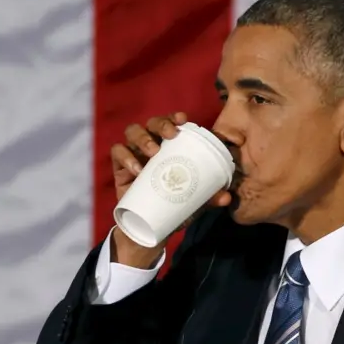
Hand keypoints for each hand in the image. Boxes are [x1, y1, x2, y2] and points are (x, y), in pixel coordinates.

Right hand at [109, 112, 231, 266]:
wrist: (148, 227)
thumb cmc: (173, 205)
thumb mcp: (193, 202)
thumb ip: (209, 197)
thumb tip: (227, 197)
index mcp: (170, 147)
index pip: (172, 123)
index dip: (175, 116)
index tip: (183, 118)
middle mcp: (151, 144)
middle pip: (152, 122)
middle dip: (161, 123)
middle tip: (171, 134)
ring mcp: (134, 153)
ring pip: (132, 131)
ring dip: (143, 138)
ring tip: (153, 153)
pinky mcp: (119, 166)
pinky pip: (117, 152)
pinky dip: (126, 157)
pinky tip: (137, 170)